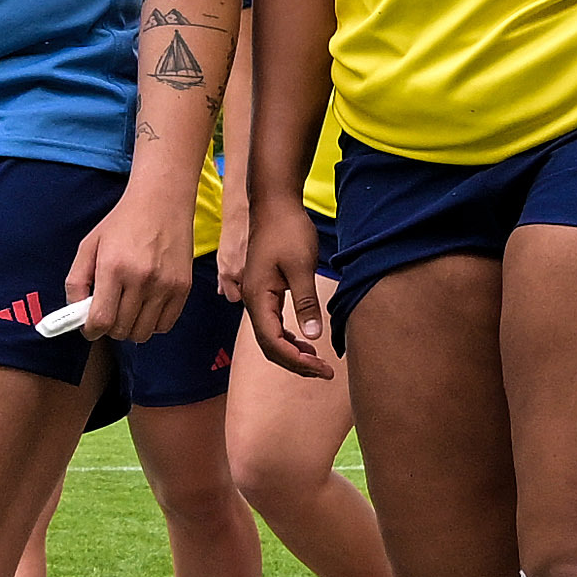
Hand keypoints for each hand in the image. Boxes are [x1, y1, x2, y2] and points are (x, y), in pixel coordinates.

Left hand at [67, 185, 198, 351]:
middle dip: (109, 328)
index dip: (91, 331)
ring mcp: (165, 285)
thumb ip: (76, 281)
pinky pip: (165, 325)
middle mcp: (141, 279)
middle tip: (108, 313)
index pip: (101, 320)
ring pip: (143, 333)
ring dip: (130, 328)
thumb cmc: (122, 222)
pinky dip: (152, 324)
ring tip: (126, 310)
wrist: (161, 201)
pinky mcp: (183, 288)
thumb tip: (76, 312)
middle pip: (121, 330)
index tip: (89, 328)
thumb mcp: (89, 245)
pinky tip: (145, 308)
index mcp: (114, 267)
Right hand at [234, 193, 338, 380]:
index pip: (273, 342)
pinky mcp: (265, 291)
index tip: (321, 367)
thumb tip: (314, 337)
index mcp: (258, 298)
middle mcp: (252, 301)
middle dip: (295, 363)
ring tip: (317, 361)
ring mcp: (257, 296)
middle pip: (269, 345)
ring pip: (271, 336)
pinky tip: (305, 341)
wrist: (275, 204)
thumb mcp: (301, 267)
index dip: (296, 361)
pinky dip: (289, 338)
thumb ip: (306, 302)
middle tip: (324, 371)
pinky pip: (273, 324)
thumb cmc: (287, 231)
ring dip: (292, 352)